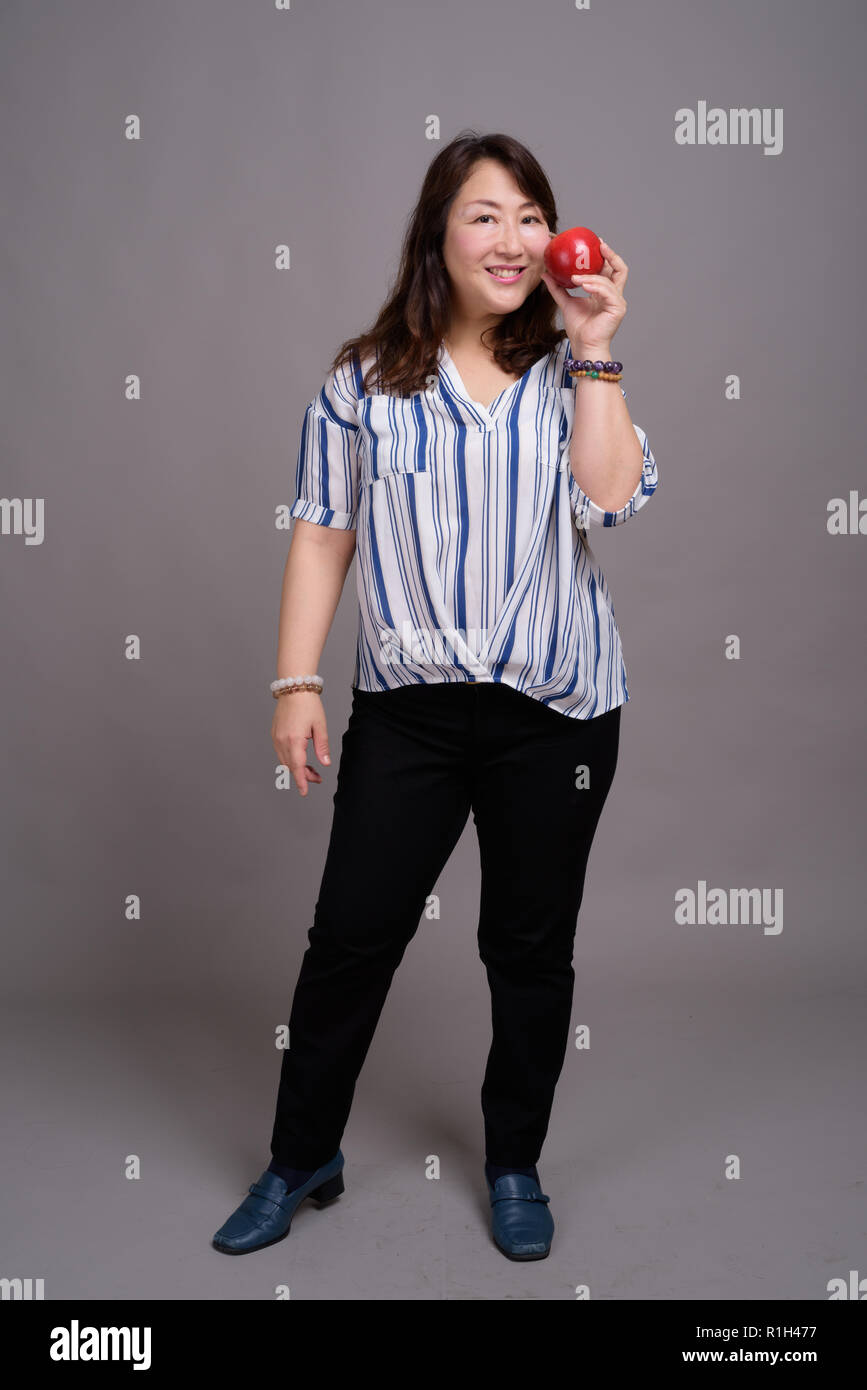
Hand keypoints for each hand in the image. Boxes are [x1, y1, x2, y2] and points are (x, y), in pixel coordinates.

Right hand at [271, 691, 330, 796]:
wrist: (294, 688)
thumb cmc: (309, 705)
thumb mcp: (320, 726)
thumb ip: (322, 746)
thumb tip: (325, 763)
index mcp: (294, 740)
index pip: (297, 767)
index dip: (301, 781)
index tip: (304, 792)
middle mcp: (282, 741)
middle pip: (291, 766)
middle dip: (303, 775)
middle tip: (317, 778)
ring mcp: (276, 737)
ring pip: (285, 760)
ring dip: (296, 767)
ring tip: (311, 769)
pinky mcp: (274, 734)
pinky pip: (281, 752)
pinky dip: (290, 759)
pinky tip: (300, 757)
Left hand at [540, 237, 627, 356]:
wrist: (583, 346)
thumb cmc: (579, 328)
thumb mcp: (565, 302)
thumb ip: (557, 288)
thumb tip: (545, 273)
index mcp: (604, 292)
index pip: (609, 269)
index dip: (605, 255)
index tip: (595, 243)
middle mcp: (613, 295)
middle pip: (619, 269)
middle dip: (610, 255)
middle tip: (599, 245)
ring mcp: (618, 301)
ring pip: (609, 280)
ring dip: (592, 276)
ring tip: (576, 277)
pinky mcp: (618, 308)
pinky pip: (608, 292)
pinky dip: (595, 286)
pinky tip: (583, 284)